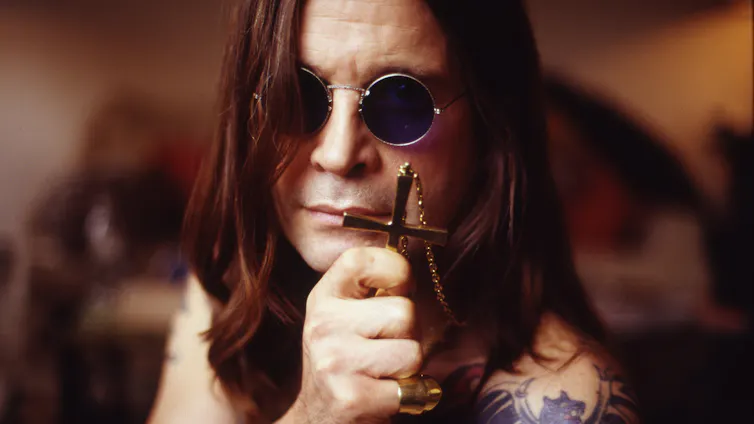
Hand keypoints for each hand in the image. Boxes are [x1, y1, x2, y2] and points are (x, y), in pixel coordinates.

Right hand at [283, 247, 422, 423]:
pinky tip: (382, 396)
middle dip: (408, 335)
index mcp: (323, 298)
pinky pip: (409, 386)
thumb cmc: (346, 365)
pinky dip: (406, 396)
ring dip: (408, 369)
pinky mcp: (350, 396)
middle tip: (386, 351)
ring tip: (383, 374)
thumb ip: (372, 293)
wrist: (318, 420)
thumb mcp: (345, 319)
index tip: (399, 290)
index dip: (395, 270)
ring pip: (412, 350)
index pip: (361, 259)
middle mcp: (322, 324)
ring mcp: (334, 361)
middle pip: (404, 311)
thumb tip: (412, 264)